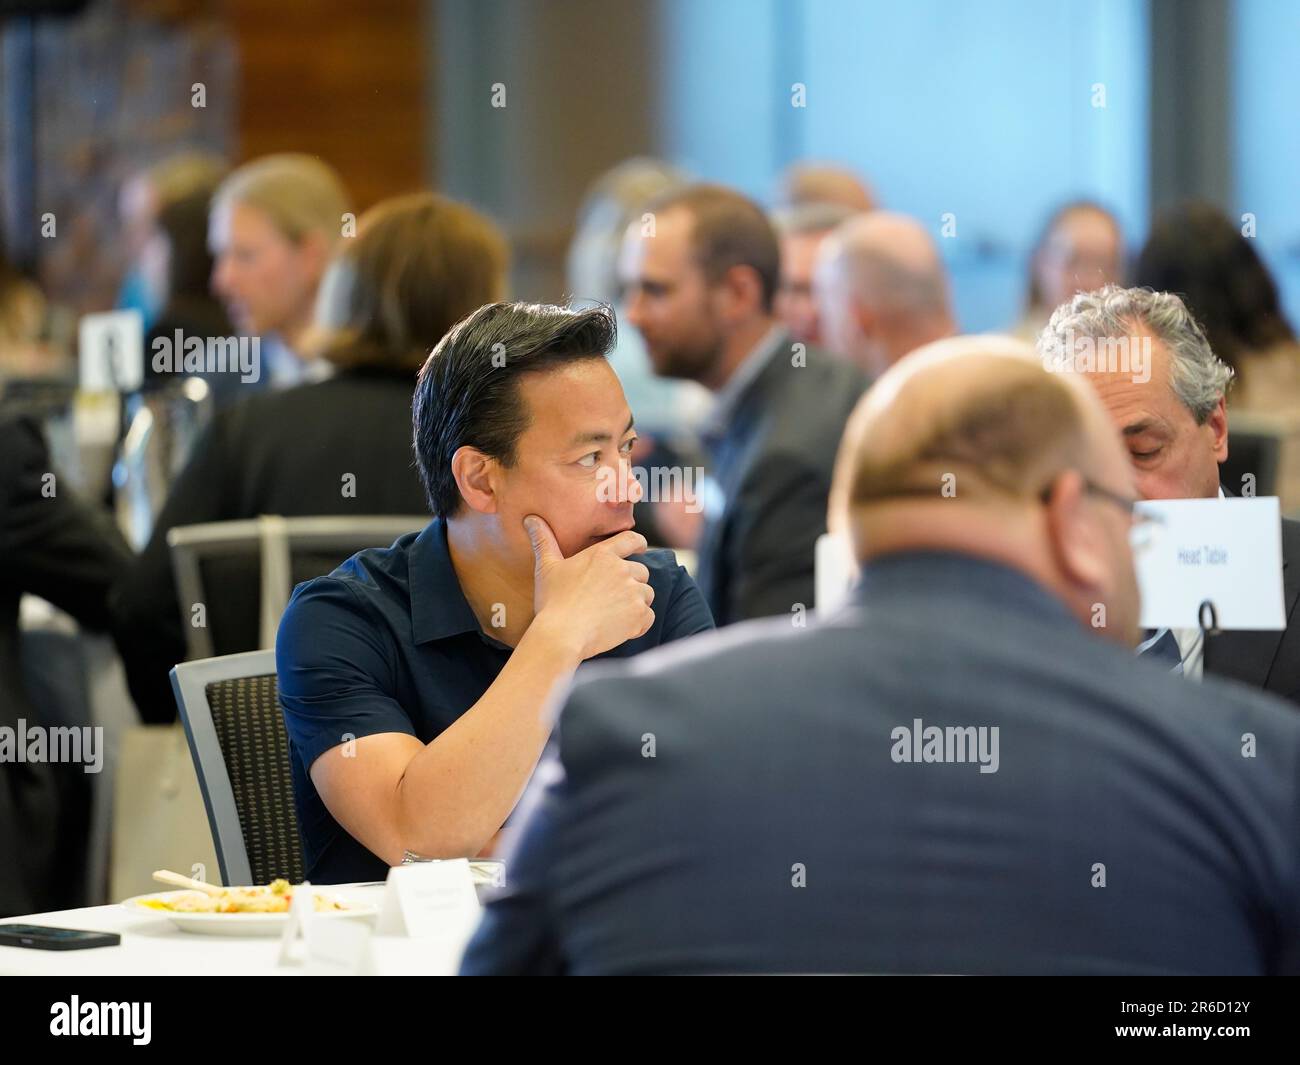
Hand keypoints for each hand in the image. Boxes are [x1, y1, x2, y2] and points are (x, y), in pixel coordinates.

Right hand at [524, 514, 654, 659]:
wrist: (561, 635)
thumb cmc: (553, 601)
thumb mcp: (546, 568)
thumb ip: (543, 541)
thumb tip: (531, 519)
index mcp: (603, 555)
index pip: (631, 539)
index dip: (638, 543)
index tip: (640, 548)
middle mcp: (622, 570)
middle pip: (641, 571)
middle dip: (632, 582)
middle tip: (614, 596)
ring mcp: (633, 593)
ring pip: (646, 594)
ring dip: (636, 602)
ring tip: (614, 614)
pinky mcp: (638, 615)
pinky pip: (648, 617)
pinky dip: (639, 623)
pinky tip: (621, 629)